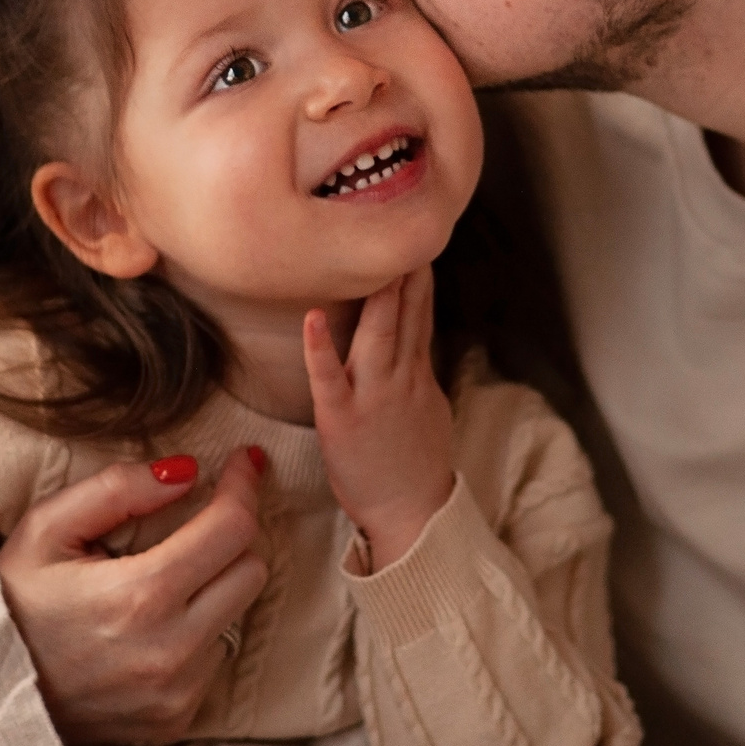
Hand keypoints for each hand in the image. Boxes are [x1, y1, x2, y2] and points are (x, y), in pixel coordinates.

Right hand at [0, 449, 268, 745]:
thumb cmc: (10, 603)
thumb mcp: (44, 529)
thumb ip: (117, 488)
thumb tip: (186, 471)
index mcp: (141, 595)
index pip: (233, 529)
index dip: (244, 485)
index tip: (241, 463)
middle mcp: (170, 649)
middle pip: (251, 569)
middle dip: (232, 534)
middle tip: (201, 518)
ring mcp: (176, 691)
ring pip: (238, 614)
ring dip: (215, 585)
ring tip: (163, 578)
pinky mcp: (174, 718)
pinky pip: (215, 659)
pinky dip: (198, 632)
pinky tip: (153, 626)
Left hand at [305, 268, 455, 569]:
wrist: (412, 514)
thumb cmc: (417, 466)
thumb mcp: (431, 410)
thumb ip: (419, 372)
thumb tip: (416, 342)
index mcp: (417, 376)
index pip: (420, 317)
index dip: (419, 280)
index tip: (416, 244)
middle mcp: (398, 379)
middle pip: (403, 316)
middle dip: (402, 273)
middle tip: (399, 232)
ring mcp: (371, 397)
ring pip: (377, 336)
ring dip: (376, 295)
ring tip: (371, 258)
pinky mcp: (341, 419)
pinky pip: (328, 378)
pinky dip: (321, 347)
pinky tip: (313, 318)